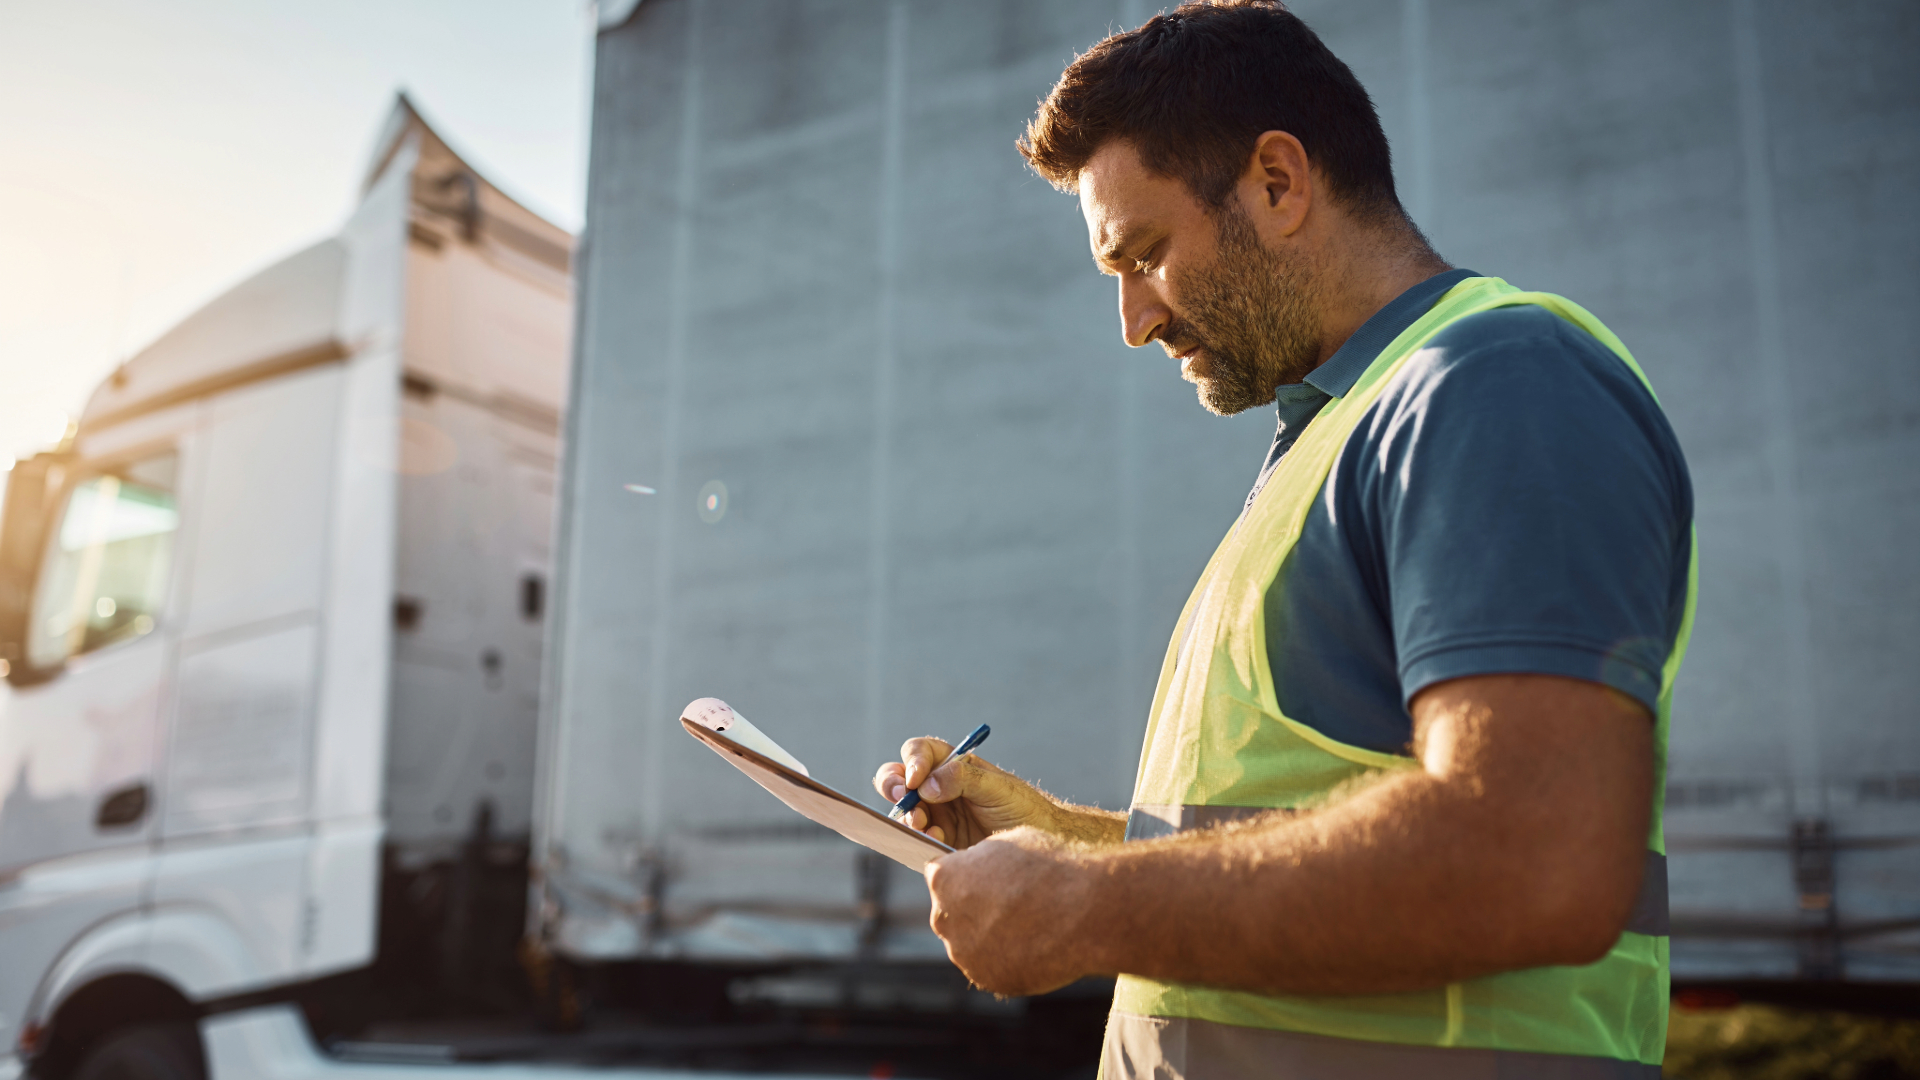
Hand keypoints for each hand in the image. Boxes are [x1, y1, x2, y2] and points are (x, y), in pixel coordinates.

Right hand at [873, 737, 1055, 847]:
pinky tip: (937, 840)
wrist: (1038, 846)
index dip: (913, 761)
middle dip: (892, 785)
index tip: (916, 779)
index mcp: (952, 766)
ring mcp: (936, 816)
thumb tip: (926, 785)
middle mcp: (938, 788)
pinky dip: (919, 838)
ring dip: (906, 816)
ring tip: (922, 825)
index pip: (920, 752)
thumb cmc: (1023, 808)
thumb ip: (963, 779)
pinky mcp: (937, 842)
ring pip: (902, 811)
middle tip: (901, 797)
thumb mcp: (997, 787)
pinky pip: (915, 838)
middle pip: (898, 778)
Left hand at [925, 826, 1098, 995]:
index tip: (985, 877)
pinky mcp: (987, 980)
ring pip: (970, 944)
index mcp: (944, 879)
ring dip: (990, 936)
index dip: (965, 874)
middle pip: (952, 913)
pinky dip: (1008, 960)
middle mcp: (945, 919)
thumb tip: (982, 868)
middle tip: (1010, 903)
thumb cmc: (1050, 868)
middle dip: (973, 908)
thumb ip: (984, 859)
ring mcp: (965, 954)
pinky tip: (1035, 946)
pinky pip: (992, 968)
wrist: (1084, 912)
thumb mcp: (1010, 843)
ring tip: (1029, 926)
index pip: (940, 876)